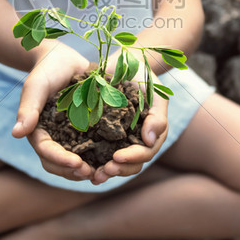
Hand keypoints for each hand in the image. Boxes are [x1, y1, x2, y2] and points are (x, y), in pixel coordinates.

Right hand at [11, 41, 94, 180]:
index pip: (46, 151)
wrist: (65, 60)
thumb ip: (28, 108)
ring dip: (88, 169)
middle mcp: (53, 138)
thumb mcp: (37, 86)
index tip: (75, 163)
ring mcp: (70, 136)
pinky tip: (114, 158)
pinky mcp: (86, 131)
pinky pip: (92, 149)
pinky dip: (100, 157)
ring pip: (75, 162)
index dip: (59, 159)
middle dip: (73, 171)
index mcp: (38, 131)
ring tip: (103, 171)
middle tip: (91, 173)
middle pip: (59, 164)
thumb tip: (16, 133)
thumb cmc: (47, 69)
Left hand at [92, 53, 168, 184]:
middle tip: (103, 171)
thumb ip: (157, 116)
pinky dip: (92, 162)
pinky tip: (82, 167)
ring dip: (105, 172)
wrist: (123, 63)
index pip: (144, 153)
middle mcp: (136, 141)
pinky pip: (98, 153)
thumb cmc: (143, 77)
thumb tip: (149, 141)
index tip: (116, 156)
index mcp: (150, 134)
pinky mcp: (102, 135)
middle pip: (131, 164)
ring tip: (94, 176)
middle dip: (118, 169)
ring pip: (115, 164)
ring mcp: (119, 140)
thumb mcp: (155, 93)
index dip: (132, 157)